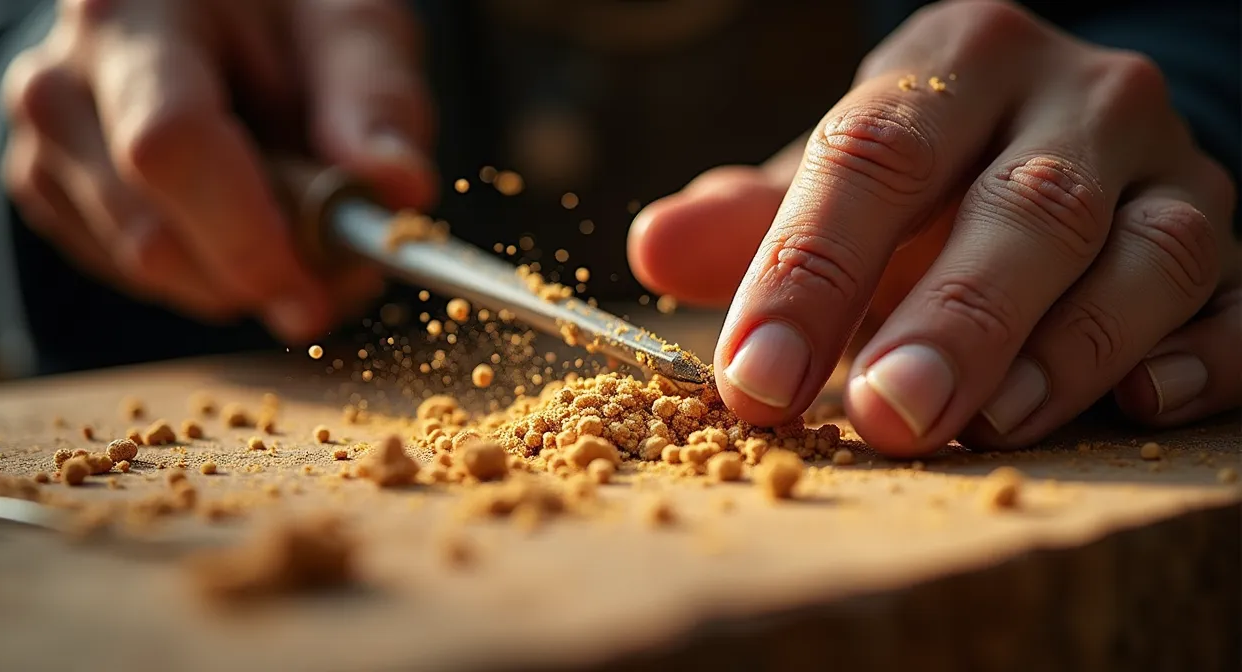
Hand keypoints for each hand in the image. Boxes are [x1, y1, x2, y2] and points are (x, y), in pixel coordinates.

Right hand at [1, 0, 434, 341]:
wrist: (205, 15)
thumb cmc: (280, 14)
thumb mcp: (348, 26)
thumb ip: (376, 100)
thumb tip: (400, 190)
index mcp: (134, 19)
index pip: (170, 147)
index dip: (247, 237)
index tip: (317, 293)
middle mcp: (64, 84)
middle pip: (153, 234)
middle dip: (262, 275)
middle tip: (348, 270)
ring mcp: (46, 145)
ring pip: (148, 270)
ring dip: (246, 281)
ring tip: (310, 229)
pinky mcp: (50, 194)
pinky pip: (140, 279)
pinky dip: (212, 275)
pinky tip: (250, 222)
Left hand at [629, 0, 1238, 454]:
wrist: (1068, 133)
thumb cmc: (929, 172)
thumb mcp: (837, 173)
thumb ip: (756, 217)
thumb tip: (654, 247)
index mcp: (960, 61)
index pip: (877, 154)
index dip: (812, 268)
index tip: (755, 375)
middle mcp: (1083, 101)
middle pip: (1027, 206)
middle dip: (952, 320)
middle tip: (885, 417)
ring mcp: (1176, 175)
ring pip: (1150, 255)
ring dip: (1071, 348)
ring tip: (990, 425)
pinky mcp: (1237, 254)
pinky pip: (1240, 305)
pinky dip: (1200, 358)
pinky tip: (1140, 406)